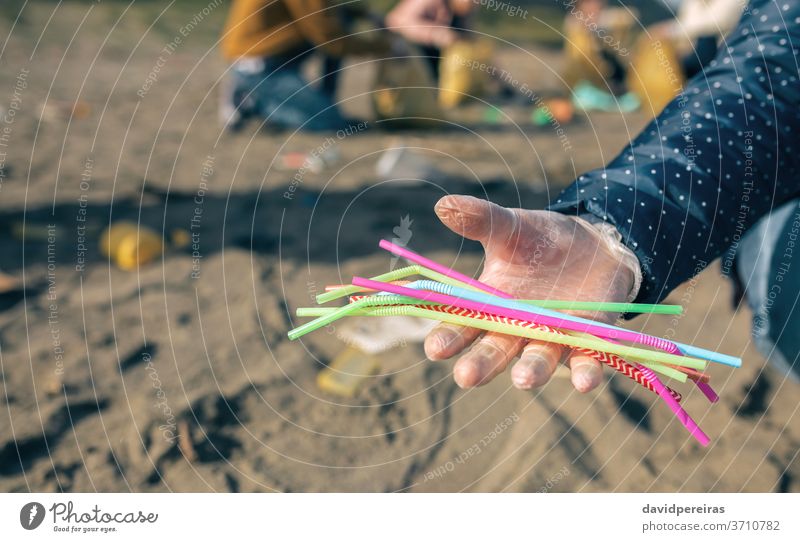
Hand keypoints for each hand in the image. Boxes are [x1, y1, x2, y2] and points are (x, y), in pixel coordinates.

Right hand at [424, 195, 637, 391]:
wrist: (593, 243)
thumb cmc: (540, 240)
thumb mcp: (511, 226)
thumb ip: (481, 220)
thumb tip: (443, 205)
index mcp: (489, 306)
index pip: (461, 325)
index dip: (447, 338)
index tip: (434, 348)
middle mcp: (517, 328)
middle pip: (494, 350)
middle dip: (481, 364)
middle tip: (465, 377)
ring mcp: (553, 336)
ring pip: (538, 359)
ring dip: (531, 371)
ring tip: (522, 379)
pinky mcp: (589, 337)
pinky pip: (586, 359)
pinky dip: (585, 372)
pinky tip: (584, 384)